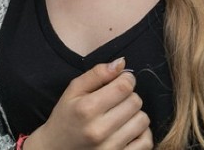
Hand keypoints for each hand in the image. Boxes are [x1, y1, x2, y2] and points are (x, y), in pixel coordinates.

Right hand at [23, 57, 152, 149]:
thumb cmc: (65, 117)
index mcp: (86, 108)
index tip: (122, 80)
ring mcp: (111, 147)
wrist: (56, 149)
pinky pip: (146, 141)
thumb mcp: (73, 91)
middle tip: (118, 99)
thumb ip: (96, 74)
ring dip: (135, 114)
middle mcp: (99, 129)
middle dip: (129, 96)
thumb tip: (121, 63)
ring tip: (122, 114)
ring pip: (143, 120)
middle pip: (135, 102)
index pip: (124, 87)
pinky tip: (129, 129)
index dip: (127, 79)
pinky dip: (142, 132)